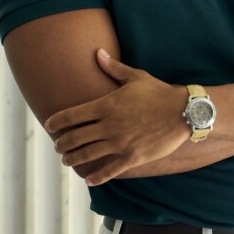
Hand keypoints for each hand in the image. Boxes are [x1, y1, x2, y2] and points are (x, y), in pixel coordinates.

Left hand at [44, 49, 190, 185]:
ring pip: (88, 154)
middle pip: (75, 137)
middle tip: (57, 146)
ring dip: (73, 158)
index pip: (72, 115)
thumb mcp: (135, 77)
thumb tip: (98, 53)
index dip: (56, 121)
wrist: (183, 112)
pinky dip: (96, 177)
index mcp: (106, 105)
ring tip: (67, 160)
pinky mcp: (132, 157)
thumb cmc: (159, 92)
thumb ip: (113, 68)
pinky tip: (88, 180)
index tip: (49, 125)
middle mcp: (109, 126)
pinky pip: (109, 170)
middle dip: (62, 143)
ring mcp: (119, 143)